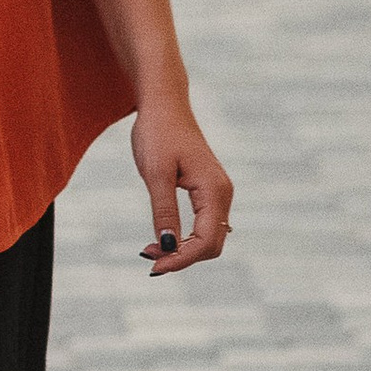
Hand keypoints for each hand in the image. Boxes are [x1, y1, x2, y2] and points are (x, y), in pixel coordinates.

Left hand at [133, 87, 230, 275]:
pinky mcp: (208, 191)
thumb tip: (168, 247)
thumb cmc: (157, 133)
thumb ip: (164, 211)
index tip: (153, 266)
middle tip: (148, 259)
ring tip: (150, 250)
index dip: (182, 260)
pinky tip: (163, 239)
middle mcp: (223, 194)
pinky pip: (203, 225)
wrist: (164, 105)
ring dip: (182, 250)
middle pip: (212, 245)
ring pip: (208, 237)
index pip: (206, 241)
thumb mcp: (155, 173)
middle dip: (182, 258)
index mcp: (214, 190)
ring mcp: (218, 193)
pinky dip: (185, 238)